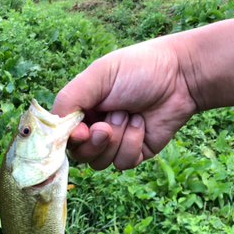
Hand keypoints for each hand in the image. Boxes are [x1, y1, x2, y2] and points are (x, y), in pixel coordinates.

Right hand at [52, 35, 196, 170]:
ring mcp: (115, 144)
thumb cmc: (137, 70)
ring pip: (101, 163)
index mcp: (82, 110)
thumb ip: (68, 100)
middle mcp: (95, 129)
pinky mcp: (134, 154)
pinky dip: (133, 143)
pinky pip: (123, 163)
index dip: (71, 140)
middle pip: (80, 155)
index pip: (63, 137)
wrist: (180, 77)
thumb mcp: (97, 77)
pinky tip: (142, 125)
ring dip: (117, 139)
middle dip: (97, 141)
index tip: (83, 131)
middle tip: (110, 122)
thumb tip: (52, 130)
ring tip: (131, 115)